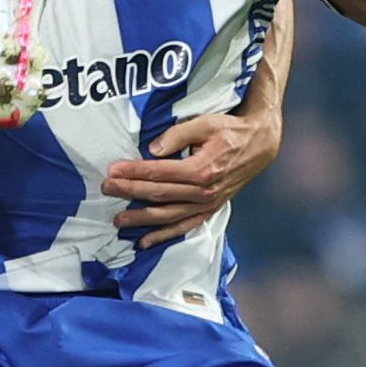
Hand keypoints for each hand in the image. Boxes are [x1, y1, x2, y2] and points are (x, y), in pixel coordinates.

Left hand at [104, 102, 282, 246]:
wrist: (259, 146)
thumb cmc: (230, 131)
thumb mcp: (205, 123)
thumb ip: (177, 135)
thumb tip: (153, 150)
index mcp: (200, 169)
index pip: (158, 173)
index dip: (133, 172)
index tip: (112, 170)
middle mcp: (203, 192)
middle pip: (158, 195)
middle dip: (129, 192)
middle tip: (106, 189)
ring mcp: (206, 204)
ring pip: (167, 216)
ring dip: (141, 219)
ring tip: (117, 220)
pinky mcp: (209, 210)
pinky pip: (184, 227)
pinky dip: (163, 236)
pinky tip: (144, 242)